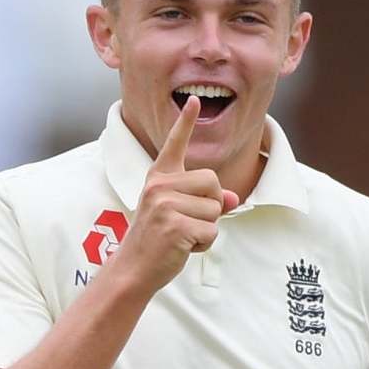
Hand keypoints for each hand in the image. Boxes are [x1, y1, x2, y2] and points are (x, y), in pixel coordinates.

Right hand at [112, 97, 239, 294]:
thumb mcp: (181, 214)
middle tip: (187, 222)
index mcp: (160, 178)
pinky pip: (211, 230)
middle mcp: (160, 185)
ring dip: (207, 228)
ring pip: (215, 209)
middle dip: (211, 206)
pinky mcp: (174, 225)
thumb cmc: (159, 239)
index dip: (186, 122)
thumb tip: (233, 198)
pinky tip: (183, 247)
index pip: (176, 145)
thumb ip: (206, 201)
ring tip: (182, 235)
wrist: (135, 268)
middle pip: (213, 182)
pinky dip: (204, 243)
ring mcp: (165, 204)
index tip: (193, 100)